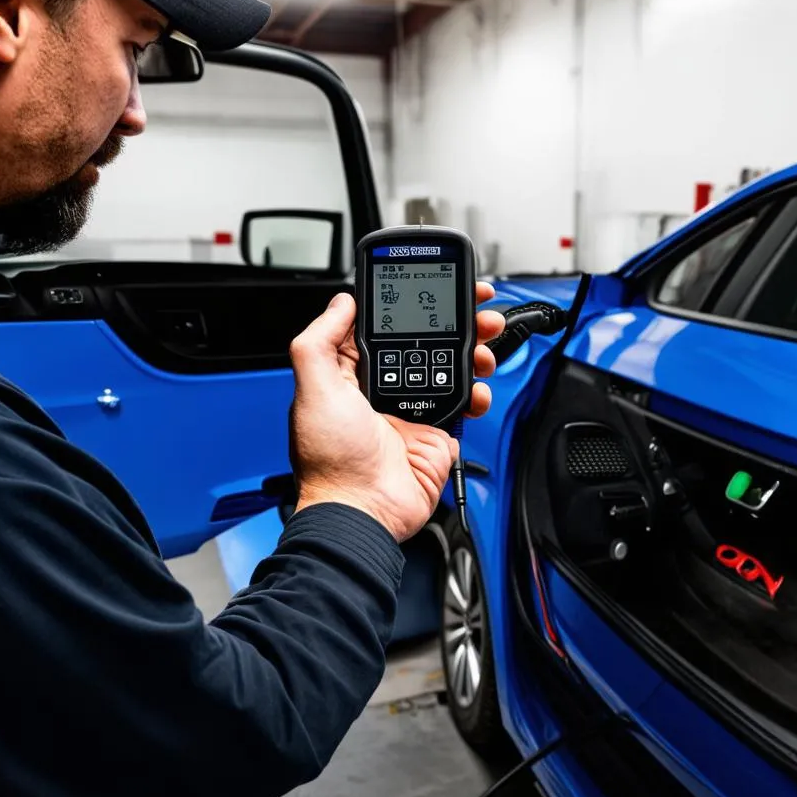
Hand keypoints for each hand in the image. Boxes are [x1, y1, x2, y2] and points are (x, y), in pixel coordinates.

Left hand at [288, 284, 504, 542]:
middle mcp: (383, 389)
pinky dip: (476, 394)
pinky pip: (464, 404)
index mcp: (352, 374)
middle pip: (427, 341)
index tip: (434, 286)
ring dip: (473, 352)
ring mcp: (412, 410)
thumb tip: (340, 303)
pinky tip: (475, 391)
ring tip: (483, 348)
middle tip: (477, 307)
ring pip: (452, 367)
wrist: (362, 510)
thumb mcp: (313, 390)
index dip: (410, 304)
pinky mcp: (437, 433)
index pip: (385, 326)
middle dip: (455, 321)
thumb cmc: (331, 461)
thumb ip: (319, 341)